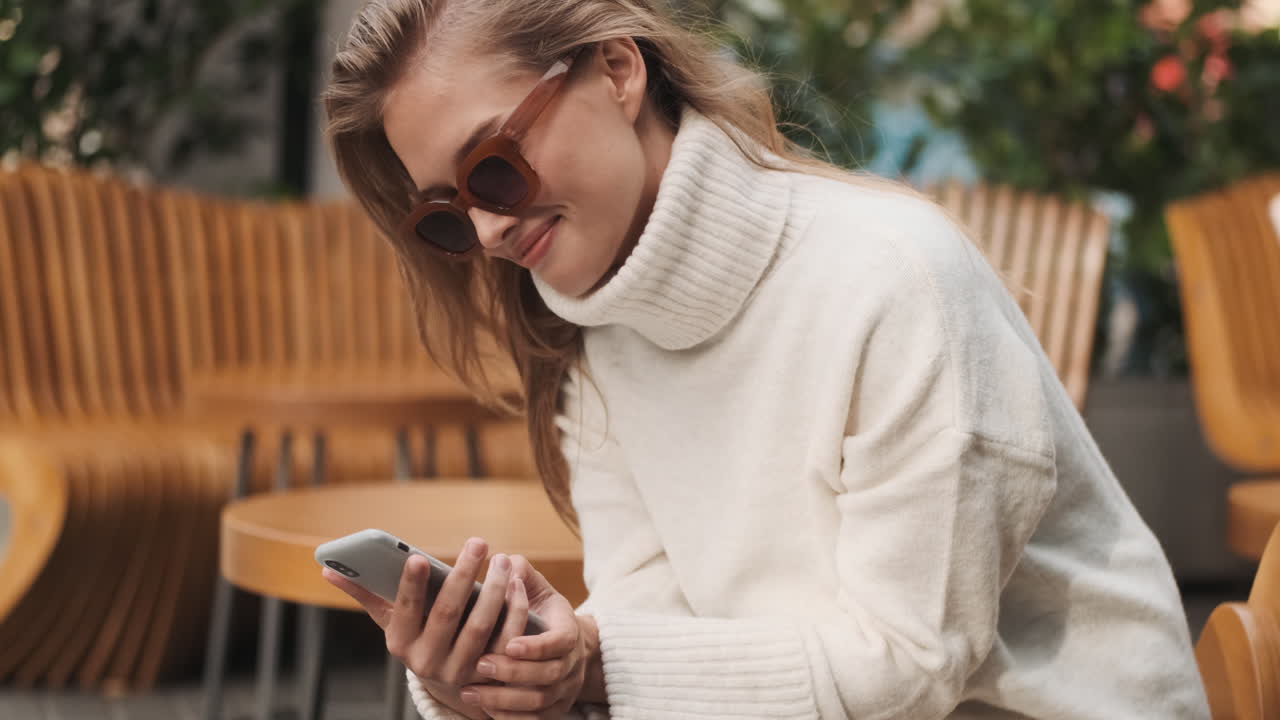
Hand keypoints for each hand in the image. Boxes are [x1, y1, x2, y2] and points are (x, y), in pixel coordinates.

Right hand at [323, 537, 530, 718]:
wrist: (452, 680)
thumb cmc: (419, 634)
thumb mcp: (393, 620)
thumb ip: (365, 593)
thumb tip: (327, 568)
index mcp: (400, 643)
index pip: (404, 610)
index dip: (409, 585)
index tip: (416, 557)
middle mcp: (427, 661)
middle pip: (447, 614)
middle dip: (463, 575)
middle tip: (477, 542)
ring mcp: (460, 670)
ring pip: (480, 626)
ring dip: (494, 588)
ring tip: (501, 558)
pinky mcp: (491, 672)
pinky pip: (507, 637)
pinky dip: (515, 608)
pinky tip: (517, 581)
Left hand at [460, 555, 600, 717]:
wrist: (568, 644)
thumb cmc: (543, 611)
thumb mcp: (538, 588)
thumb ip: (522, 574)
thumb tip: (505, 562)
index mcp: (570, 632)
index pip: (559, 643)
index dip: (536, 646)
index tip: (509, 644)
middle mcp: (572, 665)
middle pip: (548, 676)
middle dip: (513, 672)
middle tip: (480, 664)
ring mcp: (565, 690)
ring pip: (539, 702)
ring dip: (504, 699)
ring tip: (469, 691)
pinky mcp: (554, 709)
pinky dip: (510, 718)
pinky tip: (483, 709)